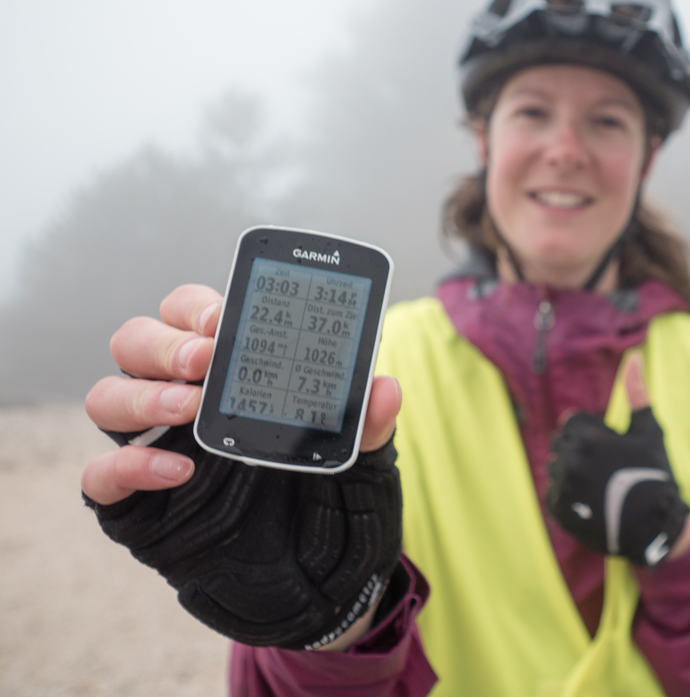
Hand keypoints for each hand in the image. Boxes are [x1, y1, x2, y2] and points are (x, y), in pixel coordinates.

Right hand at [82, 284, 401, 503]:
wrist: (325, 587)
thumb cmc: (337, 509)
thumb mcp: (363, 465)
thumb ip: (368, 427)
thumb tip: (384, 388)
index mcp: (237, 376)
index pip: (195, 316)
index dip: (200, 306)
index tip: (226, 316)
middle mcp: (187, 403)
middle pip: (138, 342)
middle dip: (166, 341)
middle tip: (206, 358)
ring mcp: (158, 450)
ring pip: (107, 397)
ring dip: (142, 393)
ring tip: (191, 406)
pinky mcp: (140, 509)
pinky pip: (100, 478)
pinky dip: (125, 465)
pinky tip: (177, 469)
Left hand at [546, 354, 689, 566]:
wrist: (657, 526)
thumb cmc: (655, 474)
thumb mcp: (649, 431)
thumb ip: (636, 393)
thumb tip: (634, 357)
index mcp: (587, 438)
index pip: (571, 422)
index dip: (591, 432)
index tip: (609, 447)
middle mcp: (570, 460)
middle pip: (561, 443)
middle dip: (579, 450)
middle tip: (606, 468)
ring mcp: (562, 487)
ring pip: (555, 467)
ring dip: (571, 471)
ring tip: (599, 485)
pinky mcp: (559, 510)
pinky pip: (553, 491)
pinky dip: (568, 495)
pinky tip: (591, 501)